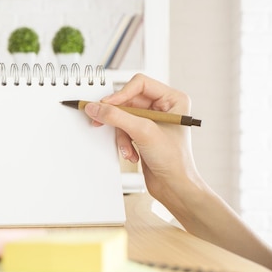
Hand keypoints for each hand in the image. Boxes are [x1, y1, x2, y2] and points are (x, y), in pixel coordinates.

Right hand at [83, 73, 200, 202]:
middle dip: (118, 118)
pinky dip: (124, 142)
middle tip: (101, 121)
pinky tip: (131, 153)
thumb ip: (117, 117)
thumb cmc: (175, 161)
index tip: (106, 105)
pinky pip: (123, 130)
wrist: (175, 187)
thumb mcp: (143, 133)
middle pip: (128, 101)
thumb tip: (96, 107)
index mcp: (173, 99)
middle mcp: (163, 108)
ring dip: (122, 135)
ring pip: (123, 117)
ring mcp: (152, 121)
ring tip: (127, 148)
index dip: (121, 94)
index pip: (139, 84)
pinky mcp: (142, 134)